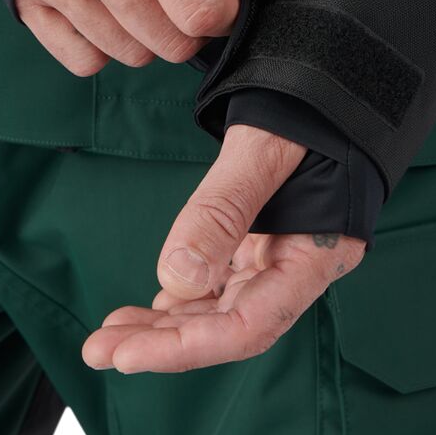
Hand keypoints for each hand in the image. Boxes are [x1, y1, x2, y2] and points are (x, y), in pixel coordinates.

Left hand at [82, 124, 365, 372]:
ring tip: (108, 337)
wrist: (337, 77)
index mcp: (317, 253)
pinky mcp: (266, 240)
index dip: (188, 348)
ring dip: (165, 327)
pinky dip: (183, 299)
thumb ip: (223, 210)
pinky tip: (148, 309)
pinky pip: (222, 283)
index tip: (129, 357)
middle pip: (228, 327)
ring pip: (220, 309)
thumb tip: (174, 282)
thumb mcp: (263, 145)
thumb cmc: (312, 105)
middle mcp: (301, 266)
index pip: (250, 325)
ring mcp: (283, 255)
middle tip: (98, 352)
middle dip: (163, 344)